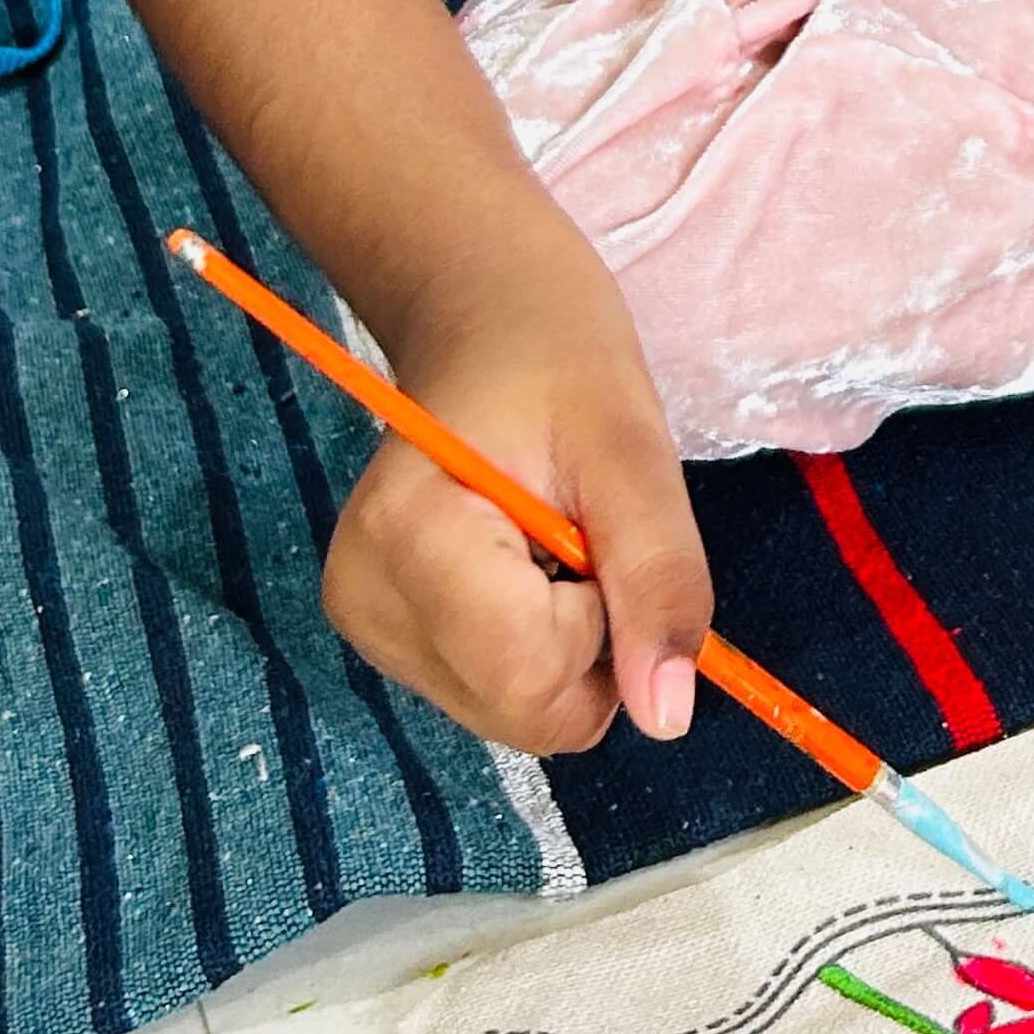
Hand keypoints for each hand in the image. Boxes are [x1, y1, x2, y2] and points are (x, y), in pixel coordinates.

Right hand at [321, 264, 713, 755]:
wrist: (487, 315)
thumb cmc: (559, 358)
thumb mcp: (634, 451)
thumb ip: (658, 581)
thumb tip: (667, 718)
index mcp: (406, 539)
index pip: (527, 674)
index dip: (601, 622)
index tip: (595, 530)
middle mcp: (365, 602)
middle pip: (523, 711)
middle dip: (591, 643)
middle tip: (584, 533)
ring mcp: (367, 625)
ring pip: (516, 712)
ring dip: (568, 642)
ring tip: (552, 536)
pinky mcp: (386, 635)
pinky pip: (496, 689)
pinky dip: (538, 642)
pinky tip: (525, 562)